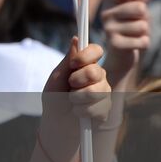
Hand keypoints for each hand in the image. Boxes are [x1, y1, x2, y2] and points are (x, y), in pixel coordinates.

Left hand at [39, 38, 109, 161]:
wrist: (57, 123)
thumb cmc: (54, 98)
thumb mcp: (57, 78)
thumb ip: (68, 60)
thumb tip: (75, 38)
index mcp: (86, 66)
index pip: (96, 50)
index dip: (87, 55)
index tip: (74, 64)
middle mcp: (98, 77)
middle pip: (97, 71)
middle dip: (79, 80)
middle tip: (70, 86)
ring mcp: (105, 93)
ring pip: (97, 91)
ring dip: (78, 98)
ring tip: (71, 102)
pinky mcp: (106, 109)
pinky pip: (99, 107)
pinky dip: (83, 111)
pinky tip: (78, 113)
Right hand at [99, 0, 150, 88]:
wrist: (121, 55)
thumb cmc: (131, 26)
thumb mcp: (134, 8)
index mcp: (109, 0)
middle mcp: (105, 13)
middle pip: (140, 7)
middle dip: (145, 17)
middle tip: (137, 22)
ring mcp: (108, 28)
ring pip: (143, 26)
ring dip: (145, 31)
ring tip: (135, 34)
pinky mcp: (115, 43)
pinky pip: (143, 40)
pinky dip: (144, 43)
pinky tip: (135, 44)